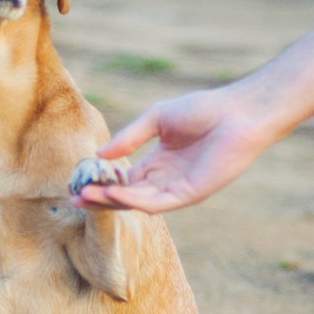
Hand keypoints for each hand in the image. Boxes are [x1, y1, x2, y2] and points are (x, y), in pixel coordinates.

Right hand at [71, 85, 280, 212]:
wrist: (238, 113)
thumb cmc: (203, 109)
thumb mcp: (156, 118)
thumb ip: (129, 138)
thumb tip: (99, 155)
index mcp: (159, 163)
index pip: (124, 179)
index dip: (102, 181)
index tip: (78, 181)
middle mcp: (166, 180)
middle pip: (127, 195)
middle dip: (101, 197)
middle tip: (75, 198)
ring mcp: (177, 189)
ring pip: (137, 203)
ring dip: (111, 202)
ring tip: (86, 197)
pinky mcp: (190, 194)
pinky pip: (156, 203)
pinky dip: (133, 200)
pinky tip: (113, 193)